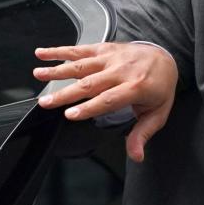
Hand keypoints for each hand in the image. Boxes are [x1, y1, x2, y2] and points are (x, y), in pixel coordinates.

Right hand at [32, 42, 177, 162]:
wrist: (165, 58)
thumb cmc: (160, 88)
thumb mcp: (158, 113)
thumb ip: (143, 134)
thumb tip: (136, 155)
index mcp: (136, 87)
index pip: (109, 99)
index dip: (89, 107)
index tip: (70, 114)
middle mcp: (122, 70)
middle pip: (90, 83)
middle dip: (65, 93)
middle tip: (45, 102)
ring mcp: (112, 57)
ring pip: (82, 65)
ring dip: (58, 70)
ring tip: (38, 74)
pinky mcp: (105, 49)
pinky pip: (81, 49)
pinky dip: (60, 51)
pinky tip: (43, 53)